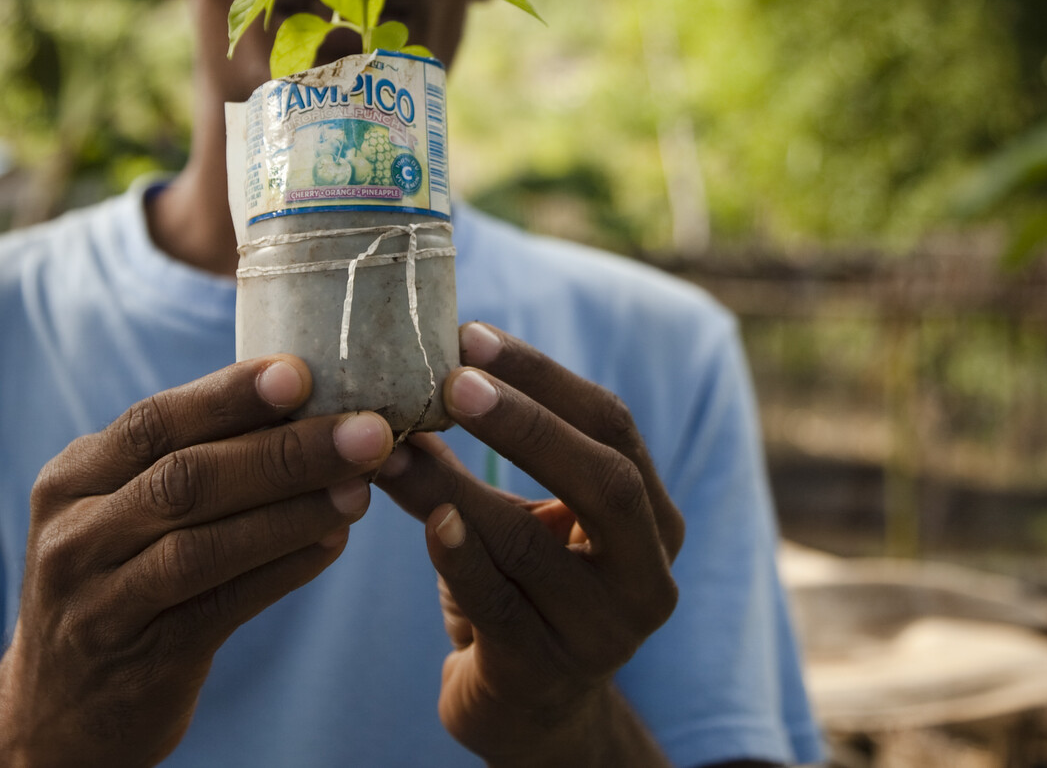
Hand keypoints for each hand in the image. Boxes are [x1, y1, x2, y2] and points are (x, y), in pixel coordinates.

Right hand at [0, 357, 392, 767]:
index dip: (229, 394)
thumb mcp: (119, 514)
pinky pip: (220, 606)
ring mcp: (99, 600)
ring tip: (359, 489)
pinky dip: (282, 571)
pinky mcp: (139, 658)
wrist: (57, 712)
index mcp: (73, 479)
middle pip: (185, 477)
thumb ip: (184, 464)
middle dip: (284, 451)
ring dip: (292, 511)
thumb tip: (302, 405)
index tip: (302, 372)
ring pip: (203, 544)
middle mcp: (75, 533)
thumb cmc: (115, 585)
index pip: (154, 421)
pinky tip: (331, 546)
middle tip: (365, 432)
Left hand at [375, 323, 684, 766]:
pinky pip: (497, 604)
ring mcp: (601, 632)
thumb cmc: (522, 590)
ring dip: (452, 486)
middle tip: (451, 380)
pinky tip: (426, 517)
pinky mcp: (544, 674)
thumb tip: (412, 361)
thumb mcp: (523, 518)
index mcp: (655, 520)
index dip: (543, 377)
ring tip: (391, 443)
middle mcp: (646, 577)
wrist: (527, 709)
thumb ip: (484, 454)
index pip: (612, 426)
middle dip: (525, 424)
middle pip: (604, 480)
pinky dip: (457, 555)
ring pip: (530, 543)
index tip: (470, 336)